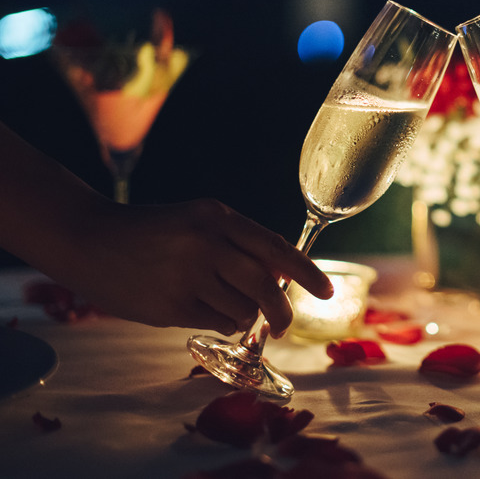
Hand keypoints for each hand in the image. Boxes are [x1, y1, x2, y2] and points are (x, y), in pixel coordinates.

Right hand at [62, 199, 331, 335]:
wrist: (89, 239)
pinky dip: (218, 321)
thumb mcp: (200, 221)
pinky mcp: (170, 307)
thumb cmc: (154, 232)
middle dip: (282, 311)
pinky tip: (196, 306)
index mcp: (217, 218)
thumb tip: (286, 276)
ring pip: (243, 311)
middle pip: (265, 287)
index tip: (326, 291)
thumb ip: (241, 245)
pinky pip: (216, 324)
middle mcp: (206, 245)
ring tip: (220, 302)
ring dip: (244, 316)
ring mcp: (187, 278)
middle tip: (285, 323)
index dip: (307, 273)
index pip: (276, 248)